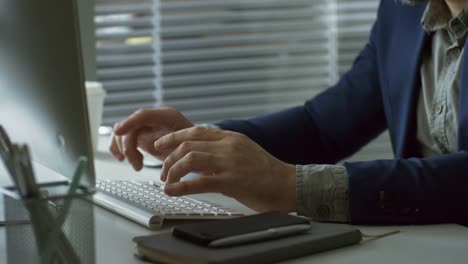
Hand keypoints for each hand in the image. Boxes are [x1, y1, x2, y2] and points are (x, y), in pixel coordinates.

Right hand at [109, 107, 192, 170]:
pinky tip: (123, 160)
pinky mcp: (142, 136)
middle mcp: (154, 119)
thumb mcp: (189, 147)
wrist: (197, 149)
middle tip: (138, 165)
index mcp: (168, 116)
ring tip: (137, 166)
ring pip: (123, 133)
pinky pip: (123, 139)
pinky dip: (119, 149)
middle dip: (129, 147)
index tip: (118, 132)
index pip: (143, 115)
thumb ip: (176, 146)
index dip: (129, 122)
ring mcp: (146, 127)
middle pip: (130, 127)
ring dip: (125, 150)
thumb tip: (158, 149)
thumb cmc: (196, 147)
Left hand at [156, 127, 296, 212]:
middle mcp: (229, 146)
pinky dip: (181, 187)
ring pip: (190, 159)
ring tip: (167, 181)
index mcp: (231, 137)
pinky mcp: (232, 181)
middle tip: (163, 170)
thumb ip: (222, 150)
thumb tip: (199, 156)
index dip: (173, 137)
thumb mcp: (243, 152)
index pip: (195, 131)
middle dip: (169, 157)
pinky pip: (199, 182)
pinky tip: (172, 191)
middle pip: (188, 144)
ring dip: (173, 171)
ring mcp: (230, 162)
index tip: (160, 144)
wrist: (289, 184)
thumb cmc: (266, 171)